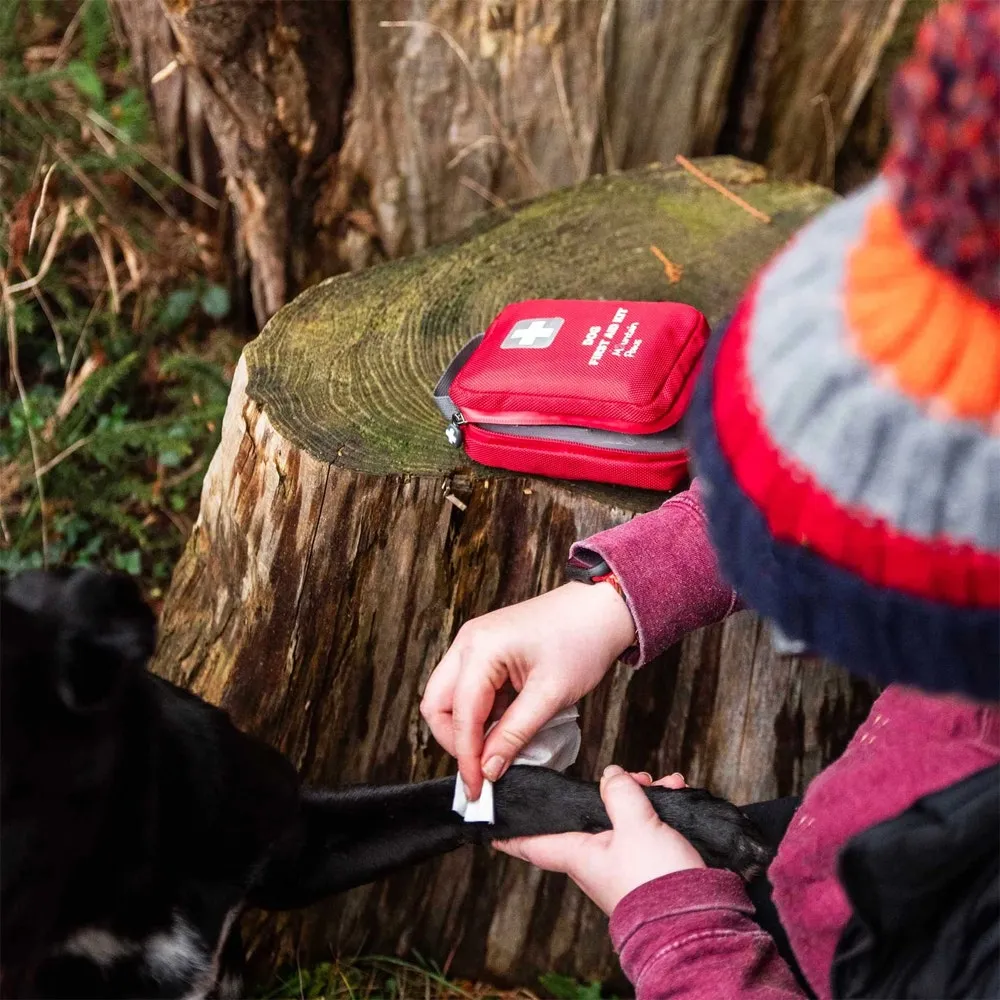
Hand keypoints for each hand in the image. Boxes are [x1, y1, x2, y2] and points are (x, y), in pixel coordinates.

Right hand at [421, 581, 635, 799]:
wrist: (601, 608)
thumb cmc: (582, 640)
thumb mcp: (550, 695)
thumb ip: (514, 735)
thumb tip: (488, 769)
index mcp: (480, 648)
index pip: (459, 715)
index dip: (467, 757)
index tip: (478, 790)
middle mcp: (468, 643)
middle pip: (438, 704)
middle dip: (456, 741)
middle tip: (483, 769)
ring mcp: (474, 644)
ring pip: (449, 698)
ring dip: (469, 728)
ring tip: (500, 748)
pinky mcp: (485, 650)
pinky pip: (469, 689)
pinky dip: (481, 714)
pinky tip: (506, 727)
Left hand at [495, 767, 704, 914]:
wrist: (699, 920)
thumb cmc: (657, 880)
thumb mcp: (635, 825)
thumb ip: (619, 793)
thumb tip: (611, 775)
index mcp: (580, 856)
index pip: (534, 843)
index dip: (512, 833)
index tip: (491, 826)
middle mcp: (598, 862)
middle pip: (589, 817)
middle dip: (610, 791)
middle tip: (630, 777)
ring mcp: (625, 865)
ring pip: (625, 820)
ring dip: (642, 797)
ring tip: (660, 784)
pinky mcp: (652, 866)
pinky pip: (650, 830)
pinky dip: (662, 811)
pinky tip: (677, 795)